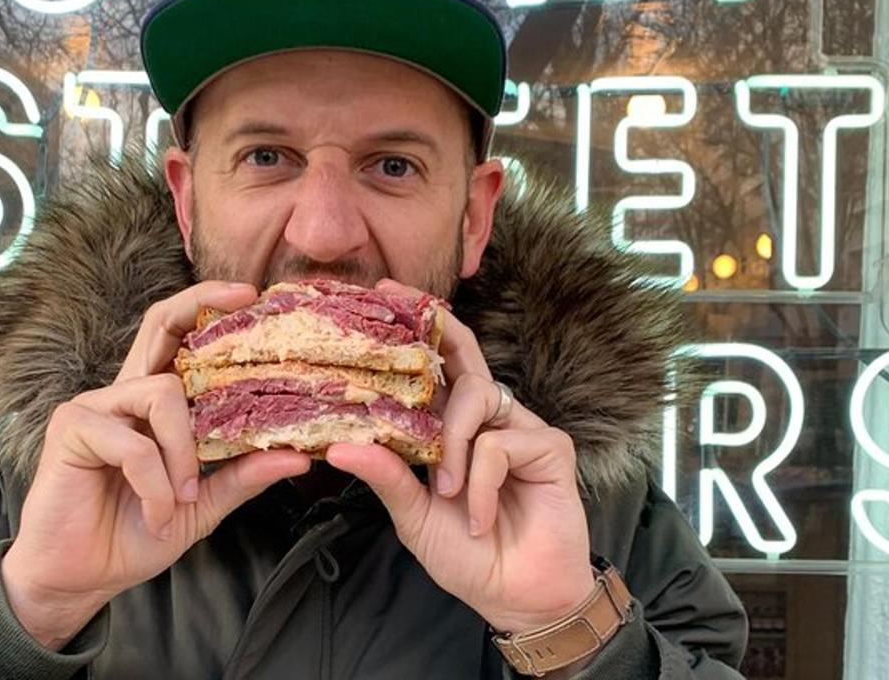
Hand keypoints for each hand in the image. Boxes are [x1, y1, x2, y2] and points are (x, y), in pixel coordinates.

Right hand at [1, 281, 312, 649]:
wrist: (81, 578)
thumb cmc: (136, 535)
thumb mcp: (201, 504)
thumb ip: (241, 476)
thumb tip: (298, 456)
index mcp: (154, 404)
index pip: (178, 337)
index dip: (209, 306)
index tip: (252, 295)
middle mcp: (126, 393)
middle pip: (159, 323)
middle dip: (201, 302)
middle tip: (245, 300)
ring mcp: (97, 406)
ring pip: (163, 393)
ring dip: (184, 453)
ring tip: (184, 496)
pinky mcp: (73, 427)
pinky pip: (134, 444)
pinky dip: (155, 483)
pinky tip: (157, 512)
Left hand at [326, 279, 594, 634]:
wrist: (517, 598)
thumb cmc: (467, 555)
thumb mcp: (413, 516)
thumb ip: (386, 477)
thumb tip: (338, 446)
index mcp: (448, 428)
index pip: (430, 367)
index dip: (411, 329)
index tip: (380, 292)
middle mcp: (484, 419)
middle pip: (463, 355)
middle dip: (434, 326)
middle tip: (400, 301)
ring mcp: (519, 428)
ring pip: (474, 398)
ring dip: (451, 444)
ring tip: (446, 493)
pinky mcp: (550, 447)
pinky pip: (500, 444)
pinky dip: (481, 483)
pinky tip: (479, 518)